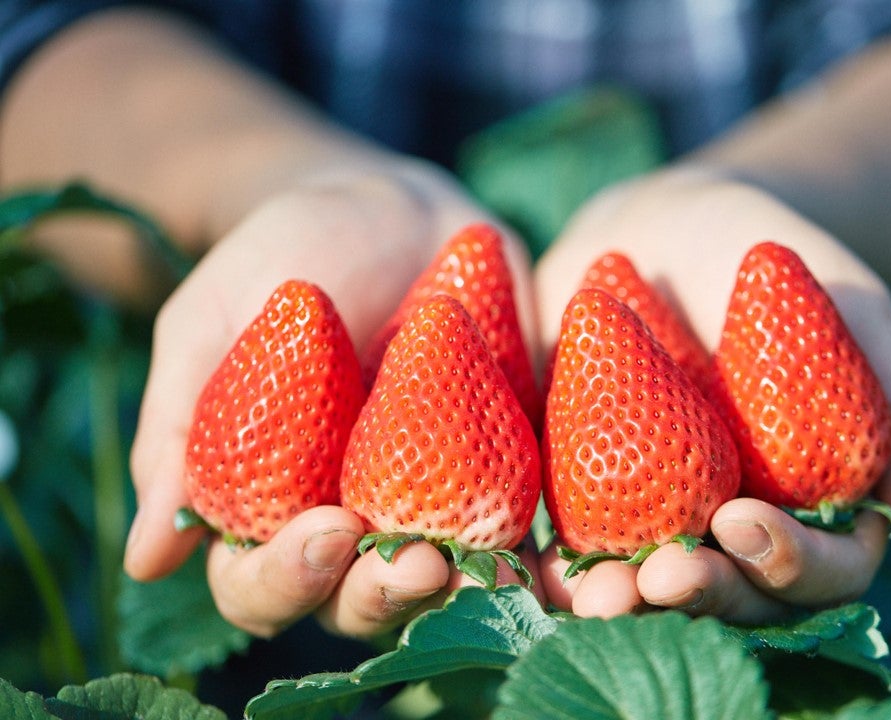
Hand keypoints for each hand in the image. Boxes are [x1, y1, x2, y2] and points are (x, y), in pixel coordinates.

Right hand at [124, 160, 537, 636]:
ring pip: (437, 586)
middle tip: (413, 561)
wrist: (388, 208)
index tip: (325, 527)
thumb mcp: (214, 323)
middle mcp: (347, 519)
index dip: (284, 577)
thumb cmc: (285, 259)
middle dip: (378, 595)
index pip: (258, 581)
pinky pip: (513, 530)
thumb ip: (182, 430)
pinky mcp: (499, 473)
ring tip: (474, 562)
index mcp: (266, 503)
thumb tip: (147, 560)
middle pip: (353, 603)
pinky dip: (524, 551)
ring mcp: (426, 502)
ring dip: (456, 590)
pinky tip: (539, 548)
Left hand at [533, 166, 890, 620]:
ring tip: (597, 595)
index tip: (741, 521)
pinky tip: (536, 569)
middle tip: (663, 578)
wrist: (656, 225)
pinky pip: (572, 547)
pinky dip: (556, 570)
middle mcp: (736, 520)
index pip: (825, 567)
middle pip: (736, 595)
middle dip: (705, 598)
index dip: (794, 565)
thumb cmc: (766, 259)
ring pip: (651, 591)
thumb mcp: (849, 307)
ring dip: (625, 607)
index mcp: (812, 496)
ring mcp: (659, 514)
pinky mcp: (584, 495)